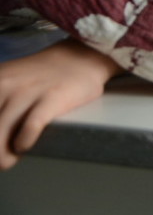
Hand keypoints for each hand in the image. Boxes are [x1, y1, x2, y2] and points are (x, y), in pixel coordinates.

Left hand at [0, 41, 120, 168]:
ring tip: (9, 160)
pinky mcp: (52, 97)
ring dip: (2, 155)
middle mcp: (4, 84)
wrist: (80, 57)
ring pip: (0, 133)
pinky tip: (25, 145)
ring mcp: (28, 91)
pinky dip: (23, 142)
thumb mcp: (5, 80)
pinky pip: (30, 127)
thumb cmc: (40, 76)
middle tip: (1, 157)